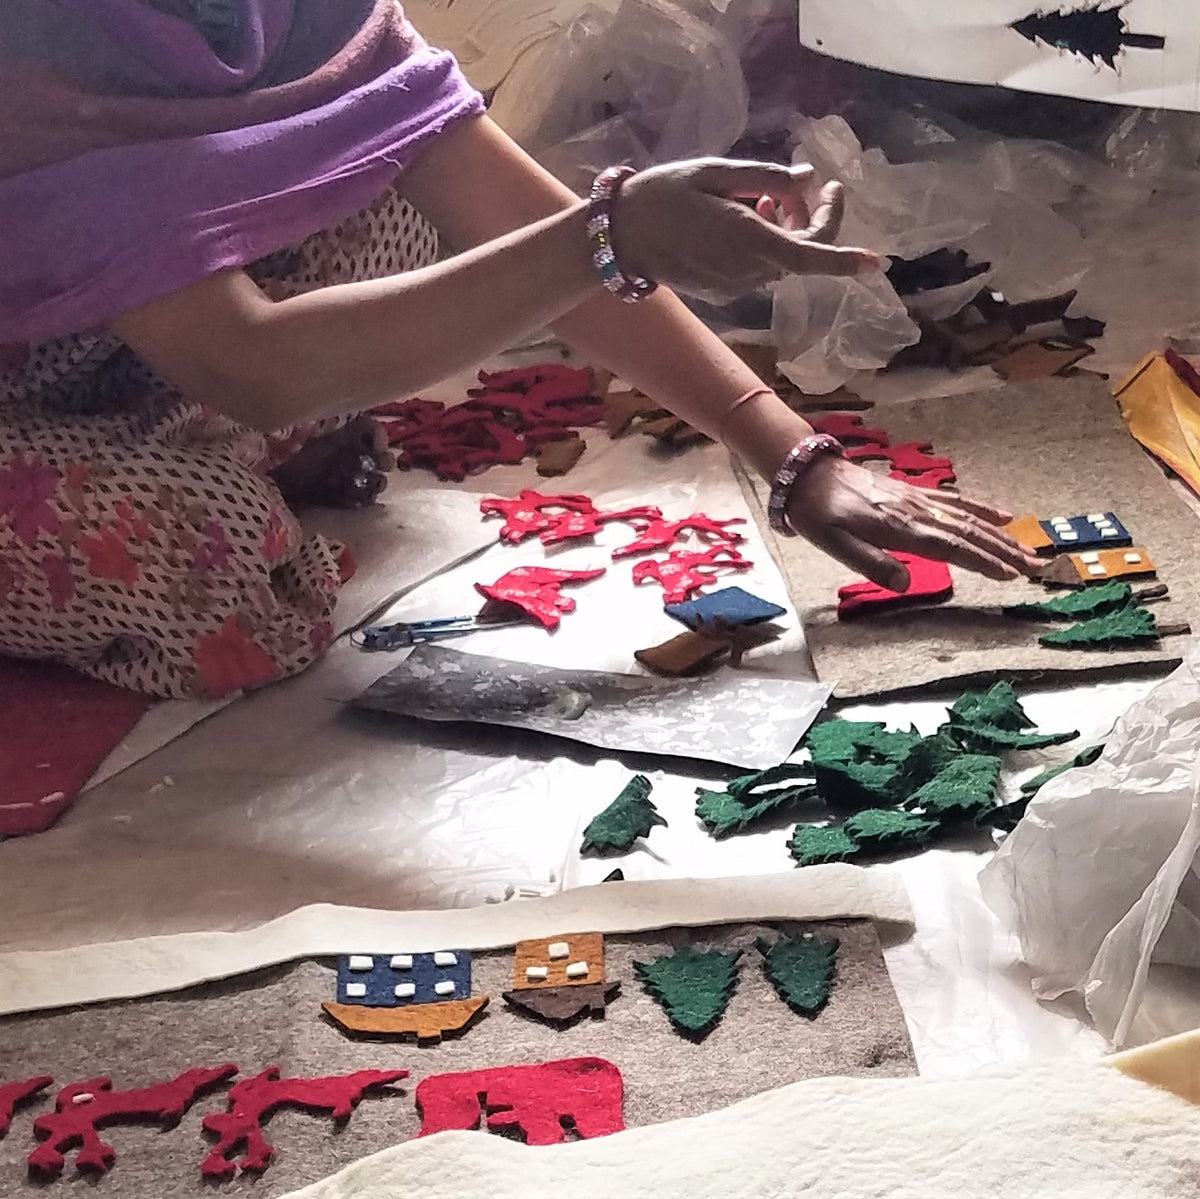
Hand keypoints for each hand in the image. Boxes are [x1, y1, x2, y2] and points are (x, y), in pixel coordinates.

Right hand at [615, 158, 881, 298]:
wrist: (619, 238)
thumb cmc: (663, 196)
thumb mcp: (713, 173)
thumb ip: (764, 178)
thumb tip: (806, 180)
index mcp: (748, 240)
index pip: (811, 257)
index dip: (845, 260)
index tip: (876, 260)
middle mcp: (747, 270)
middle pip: (802, 255)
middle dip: (816, 221)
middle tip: (812, 185)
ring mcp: (735, 285)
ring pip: (781, 261)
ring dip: (788, 228)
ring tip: (764, 196)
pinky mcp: (723, 290)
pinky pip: (759, 268)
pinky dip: (766, 242)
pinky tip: (746, 217)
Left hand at [785, 456, 1040, 589]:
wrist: (808, 474)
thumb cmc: (818, 514)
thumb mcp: (835, 545)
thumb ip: (872, 563)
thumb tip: (906, 582)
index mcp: (899, 529)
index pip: (951, 548)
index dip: (983, 562)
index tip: (1011, 575)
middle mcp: (915, 512)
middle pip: (968, 532)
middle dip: (1004, 550)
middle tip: (1036, 565)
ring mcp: (916, 500)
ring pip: (967, 518)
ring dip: (1000, 534)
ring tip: (1028, 547)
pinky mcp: (912, 493)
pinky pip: (954, 501)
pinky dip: (979, 509)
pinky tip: (1000, 516)